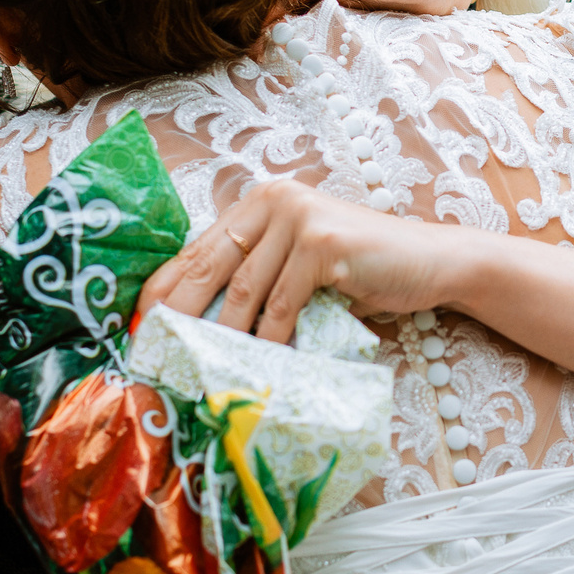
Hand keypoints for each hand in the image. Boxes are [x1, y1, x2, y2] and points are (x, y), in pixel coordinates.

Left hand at [136, 180, 481, 341]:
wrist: (431, 261)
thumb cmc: (363, 271)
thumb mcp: (300, 266)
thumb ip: (258, 278)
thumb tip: (195, 325)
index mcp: (261, 202)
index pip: (197, 249)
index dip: (165, 291)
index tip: (141, 330)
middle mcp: (275, 201)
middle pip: (209, 266)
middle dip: (179, 318)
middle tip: (157, 357)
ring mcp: (300, 218)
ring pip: (244, 292)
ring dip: (223, 340)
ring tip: (204, 373)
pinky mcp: (323, 244)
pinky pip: (282, 305)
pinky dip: (270, 342)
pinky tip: (262, 366)